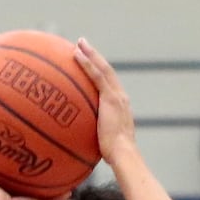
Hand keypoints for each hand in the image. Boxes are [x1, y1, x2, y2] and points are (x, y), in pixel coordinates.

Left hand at [72, 39, 136, 162]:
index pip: (109, 85)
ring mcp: (117, 96)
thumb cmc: (113, 156)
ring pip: (103, 68)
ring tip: (79, 43)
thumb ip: (93, 138)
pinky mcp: (111, 97)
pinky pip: (96, 75)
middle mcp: (121, 97)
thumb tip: (77, 145)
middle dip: (95, 57)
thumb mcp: (103, 144)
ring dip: (90, 53)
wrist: (123, 154)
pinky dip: (86, 63)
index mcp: (120, 106)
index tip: (89, 64)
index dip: (99, 72)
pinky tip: (76, 54)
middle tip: (82, 45)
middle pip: (107, 71)